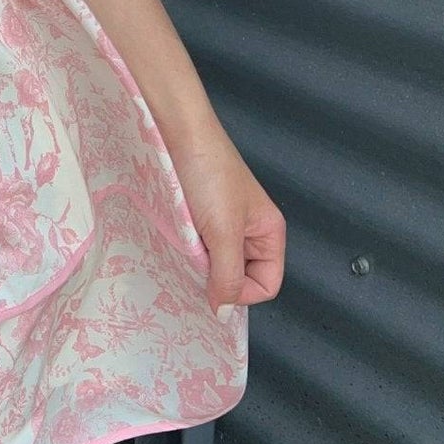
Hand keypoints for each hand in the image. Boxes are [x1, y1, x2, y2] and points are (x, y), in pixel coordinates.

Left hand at [165, 118, 286, 313]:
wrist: (177, 131)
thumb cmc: (208, 173)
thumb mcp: (224, 231)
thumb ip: (228, 275)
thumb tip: (225, 313)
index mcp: (269, 232)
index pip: (266, 284)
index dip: (243, 292)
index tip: (215, 283)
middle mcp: (249, 231)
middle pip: (241, 276)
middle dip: (217, 276)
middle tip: (195, 261)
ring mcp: (222, 224)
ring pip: (214, 264)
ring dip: (198, 262)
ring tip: (184, 244)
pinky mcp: (198, 217)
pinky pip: (196, 248)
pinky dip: (186, 248)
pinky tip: (174, 237)